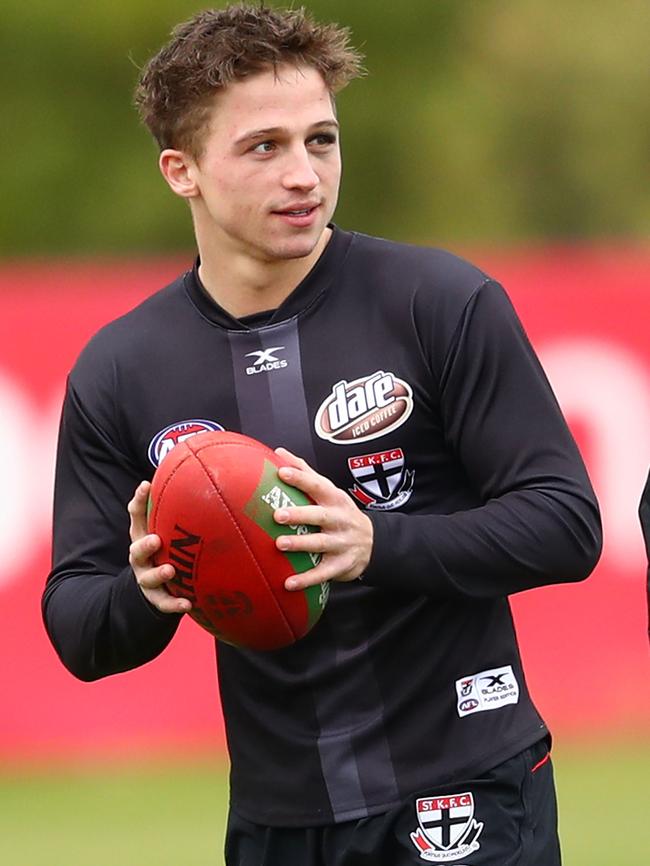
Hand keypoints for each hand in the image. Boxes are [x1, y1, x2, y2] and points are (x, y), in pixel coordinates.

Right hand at [127, 480, 190, 613]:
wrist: (158, 586)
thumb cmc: (169, 548)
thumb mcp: (169, 528)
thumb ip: (183, 509)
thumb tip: (209, 476)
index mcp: (143, 535)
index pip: (137, 515)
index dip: (139, 500)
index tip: (146, 485)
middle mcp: (141, 556)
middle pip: (136, 549)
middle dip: (144, 544)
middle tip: (156, 540)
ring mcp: (146, 577)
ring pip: (148, 577)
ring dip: (158, 574)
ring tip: (170, 570)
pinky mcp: (156, 597)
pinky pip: (164, 602)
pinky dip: (174, 604)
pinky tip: (188, 604)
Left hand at [273, 447, 373, 590]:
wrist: (374, 542)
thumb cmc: (340, 512)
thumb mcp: (330, 491)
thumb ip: (306, 473)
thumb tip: (279, 452)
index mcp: (335, 499)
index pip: (318, 486)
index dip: (300, 478)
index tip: (281, 472)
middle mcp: (340, 520)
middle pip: (320, 516)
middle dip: (300, 515)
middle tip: (277, 514)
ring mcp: (342, 543)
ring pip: (321, 544)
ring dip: (301, 544)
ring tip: (280, 544)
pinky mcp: (342, 565)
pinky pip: (323, 573)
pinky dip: (306, 579)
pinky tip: (288, 584)